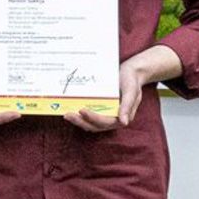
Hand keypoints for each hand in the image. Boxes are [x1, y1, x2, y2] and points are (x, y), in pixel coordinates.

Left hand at [66, 45, 182, 132]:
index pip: (106, 122)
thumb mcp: (132, 90)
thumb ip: (128, 105)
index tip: (82, 110)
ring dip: (78, 121)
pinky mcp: (100, 110)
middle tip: (67, 115)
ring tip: (66, 114)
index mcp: (122, 116)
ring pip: (90, 124)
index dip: (93, 118)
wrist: (131, 73)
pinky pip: (88, 116)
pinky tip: (70, 109)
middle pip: (95, 126)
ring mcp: (106, 115)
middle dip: (81, 122)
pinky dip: (80, 116)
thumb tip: (124, 122)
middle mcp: (113, 119)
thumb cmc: (131, 80)